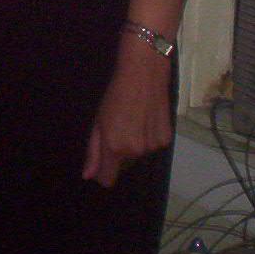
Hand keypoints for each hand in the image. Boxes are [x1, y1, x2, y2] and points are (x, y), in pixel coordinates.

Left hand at [81, 47, 173, 187]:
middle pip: (122, 166)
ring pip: (138, 155)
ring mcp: (153, 147)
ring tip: (133, 120)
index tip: (100, 162)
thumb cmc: (115, 95)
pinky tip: (146, 119)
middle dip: (117, 153)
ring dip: (134, 145)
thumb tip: (88, 175)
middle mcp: (135, 152)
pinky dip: (148, 137)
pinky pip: (152, 146)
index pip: (108, 178)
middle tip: (117, 128)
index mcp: (115, 147)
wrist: (144, 74)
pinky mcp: (166, 140)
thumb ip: (93, 151)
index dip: (102, 172)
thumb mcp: (98, 122)